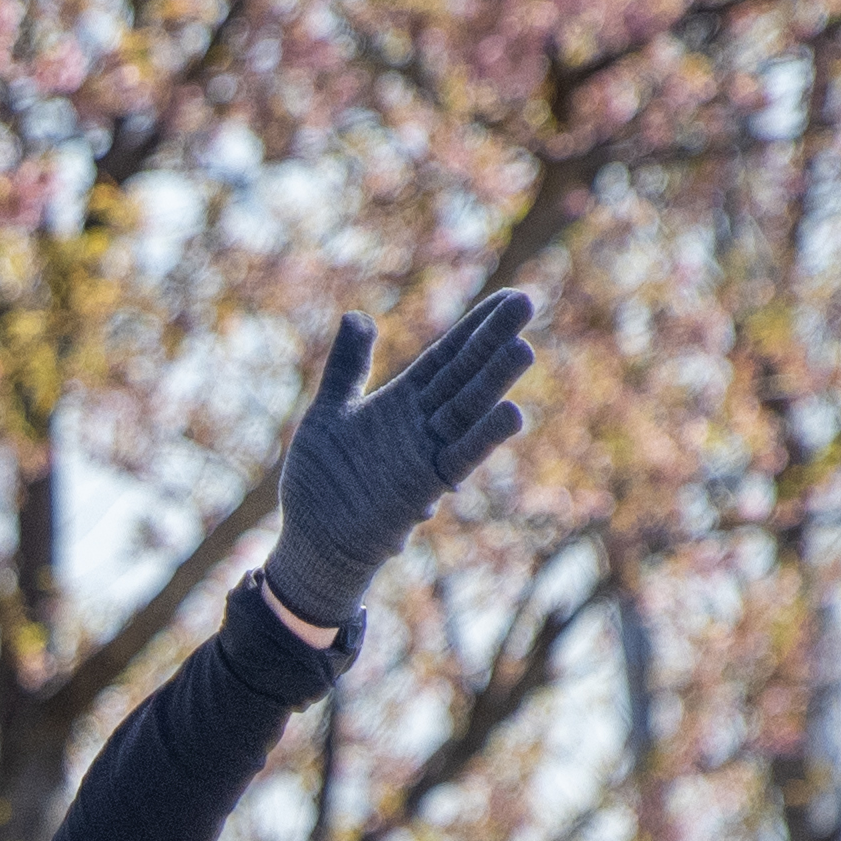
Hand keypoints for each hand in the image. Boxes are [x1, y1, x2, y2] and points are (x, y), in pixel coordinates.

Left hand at [264, 284, 542, 625]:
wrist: (313, 543)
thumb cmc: (321, 483)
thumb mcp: (328, 412)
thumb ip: (347, 366)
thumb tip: (358, 315)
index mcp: (402, 402)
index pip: (447, 356)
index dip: (476, 327)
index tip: (510, 298)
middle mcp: (422, 424)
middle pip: (465, 374)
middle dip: (493, 340)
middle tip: (527, 301)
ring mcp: (425, 454)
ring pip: (467, 411)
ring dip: (494, 382)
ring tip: (523, 349)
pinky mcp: (423, 487)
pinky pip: (459, 458)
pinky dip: (482, 438)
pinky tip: (512, 413)